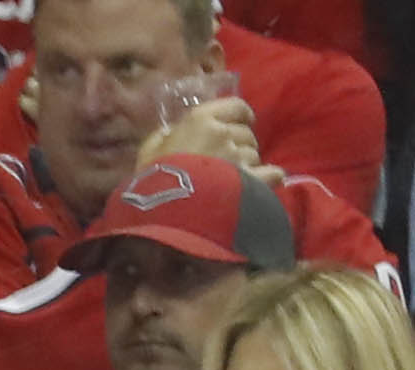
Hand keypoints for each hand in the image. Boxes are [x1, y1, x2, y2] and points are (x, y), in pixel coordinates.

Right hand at [139, 93, 263, 175]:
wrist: (165, 212)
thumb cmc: (152, 179)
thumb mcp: (148, 151)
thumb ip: (164, 136)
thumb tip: (174, 131)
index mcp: (201, 121)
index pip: (235, 106)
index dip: (240, 115)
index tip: (238, 123)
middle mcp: (225, 134)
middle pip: (246, 133)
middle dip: (240, 144)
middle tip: (227, 159)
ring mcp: (240, 158)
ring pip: (255, 155)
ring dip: (247, 163)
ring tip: (232, 178)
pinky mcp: (252, 181)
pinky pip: (272, 173)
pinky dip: (269, 177)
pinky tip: (261, 184)